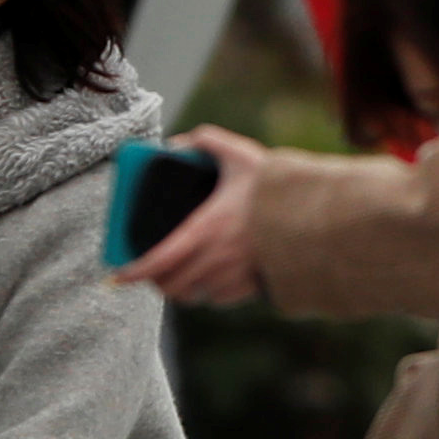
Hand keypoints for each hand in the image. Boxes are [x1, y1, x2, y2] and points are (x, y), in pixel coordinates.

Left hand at [113, 126, 268, 305]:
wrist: (321, 219)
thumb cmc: (277, 189)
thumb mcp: (241, 156)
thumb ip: (208, 141)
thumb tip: (178, 142)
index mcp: (206, 230)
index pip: (159, 260)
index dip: (133, 272)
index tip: (117, 276)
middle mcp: (216, 260)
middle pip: (172, 285)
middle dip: (155, 281)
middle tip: (148, 270)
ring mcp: (235, 278)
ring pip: (195, 295)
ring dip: (181, 288)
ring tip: (175, 275)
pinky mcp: (253, 287)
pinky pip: (220, 298)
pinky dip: (208, 291)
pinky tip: (207, 277)